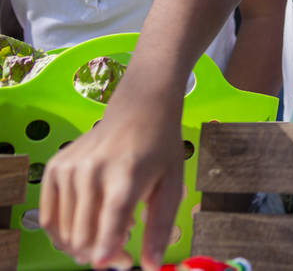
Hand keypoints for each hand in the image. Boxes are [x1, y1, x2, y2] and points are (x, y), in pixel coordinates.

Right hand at [39, 95, 184, 270]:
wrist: (140, 109)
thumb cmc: (159, 148)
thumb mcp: (171, 185)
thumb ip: (159, 228)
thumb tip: (150, 266)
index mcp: (126, 176)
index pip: (109, 224)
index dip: (109, 254)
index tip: (120, 265)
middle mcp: (92, 172)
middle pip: (84, 236)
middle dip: (103, 256)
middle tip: (124, 255)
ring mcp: (69, 170)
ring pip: (65, 233)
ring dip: (85, 245)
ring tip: (113, 232)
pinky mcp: (54, 168)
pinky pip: (49, 219)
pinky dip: (65, 233)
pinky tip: (88, 227)